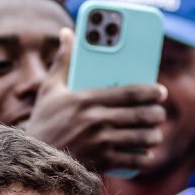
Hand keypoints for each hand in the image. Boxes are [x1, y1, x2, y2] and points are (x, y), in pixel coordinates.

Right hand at [23, 28, 167, 173]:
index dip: (150, 91)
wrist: (33, 159)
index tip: (161, 91)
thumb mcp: (50, 90)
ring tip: (155, 133)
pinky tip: (147, 153)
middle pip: (140, 115)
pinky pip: (133, 159)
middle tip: (159, 113)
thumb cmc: (43, 122)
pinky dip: (144, 157)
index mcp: (86, 99)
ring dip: (154, 135)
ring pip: (141, 137)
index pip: (129, 92)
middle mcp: (95, 119)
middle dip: (156, 115)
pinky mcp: (101, 162)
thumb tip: (67, 32)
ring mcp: (99, 142)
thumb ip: (63, 61)